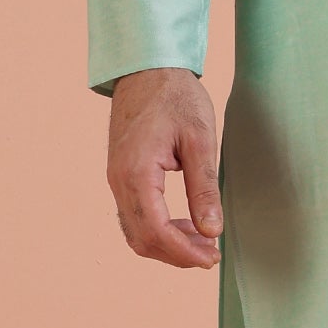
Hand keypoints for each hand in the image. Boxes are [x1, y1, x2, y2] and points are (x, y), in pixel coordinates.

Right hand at [105, 66, 222, 268]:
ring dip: (167, 245)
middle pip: (142, 238)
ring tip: (202, 241)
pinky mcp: (120, 176)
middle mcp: (118, 181)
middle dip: (177, 254)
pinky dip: (157, 229)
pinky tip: (184, 224)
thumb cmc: (176, 97)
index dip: (184, 252)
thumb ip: (204, 186)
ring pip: (135, 231)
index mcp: (136, 172)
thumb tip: (211, 230)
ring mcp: (115, 179)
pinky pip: (133, 216)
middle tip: (212, 255)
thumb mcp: (200, 139)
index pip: (156, 230)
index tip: (212, 257)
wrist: (148, 69)